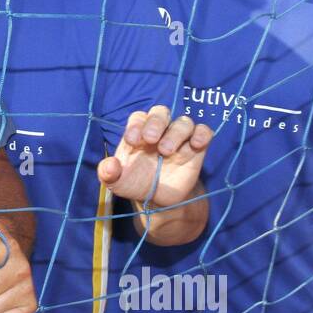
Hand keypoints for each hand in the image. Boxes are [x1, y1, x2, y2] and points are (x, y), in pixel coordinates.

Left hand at [97, 106, 211, 207]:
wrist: (158, 199)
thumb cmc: (135, 183)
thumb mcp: (116, 182)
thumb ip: (108, 173)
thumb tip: (109, 166)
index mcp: (138, 133)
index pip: (138, 118)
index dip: (136, 125)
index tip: (132, 141)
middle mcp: (159, 131)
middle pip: (161, 113)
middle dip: (155, 123)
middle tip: (150, 140)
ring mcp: (179, 138)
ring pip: (183, 122)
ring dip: (176, 133)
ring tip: (166, 151)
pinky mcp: (197, 147)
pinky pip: (203, 131)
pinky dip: (202, 134)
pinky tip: (196, 144)